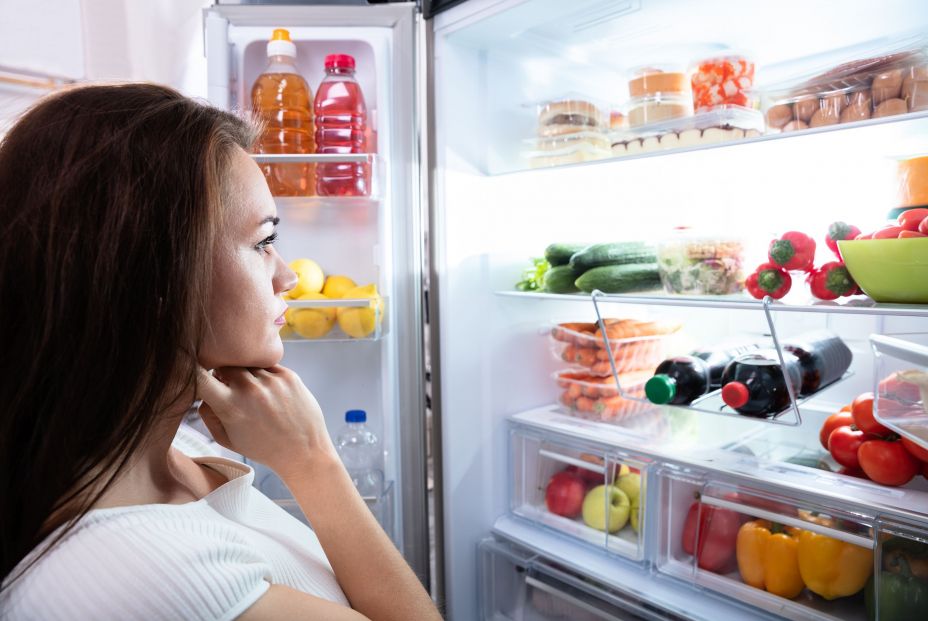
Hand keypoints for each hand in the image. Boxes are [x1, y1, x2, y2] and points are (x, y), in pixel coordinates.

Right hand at [196, 365, 338, 480]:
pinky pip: (266, 366)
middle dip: (222, 375)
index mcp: (231, 406)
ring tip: (255, 398)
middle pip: (223, 365)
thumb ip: (207, 413)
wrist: (304, 451)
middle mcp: (251, 389)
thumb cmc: (262, 447)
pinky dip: (263, 375)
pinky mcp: (288, 375)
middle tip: (230, 390)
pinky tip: (270, 394)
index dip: (189, 370)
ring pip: (246, 364)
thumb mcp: (226, 439)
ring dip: (244, 375)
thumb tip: (200, 389)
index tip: (189, 370)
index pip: (198, 376)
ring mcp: (271, 380)